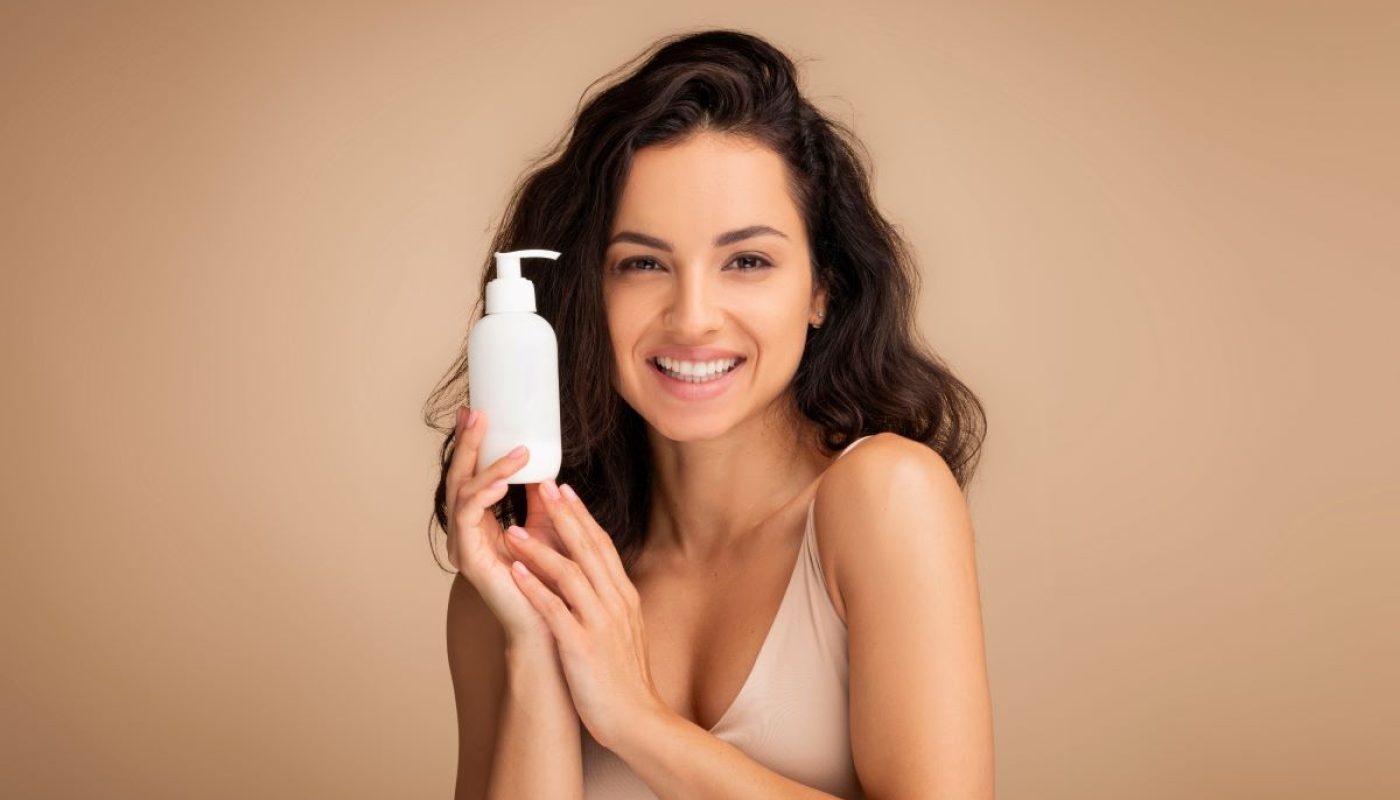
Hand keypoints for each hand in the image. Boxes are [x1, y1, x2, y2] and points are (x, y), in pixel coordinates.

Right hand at [444, 405, 566, 645]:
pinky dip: (483, 494)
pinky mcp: (468, 559)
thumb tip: (545, 464)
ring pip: (462, 492)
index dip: (471, 443)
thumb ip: (541, 497)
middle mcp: (465, 530)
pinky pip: (468, 518)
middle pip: (458, 476)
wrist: (551, 623)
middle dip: (468, 443)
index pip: (470, 473)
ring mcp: (463, 544)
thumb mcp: (548, 526)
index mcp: (480, 521)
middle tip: (476, 412)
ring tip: (514, 449)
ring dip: (487, 466)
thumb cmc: (549, 579)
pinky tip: (501, 480)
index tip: (475, 409)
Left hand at [501, 480, 665, 748]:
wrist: (638, 721)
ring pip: (569, 574)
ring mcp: (600, 623)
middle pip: (588, 549)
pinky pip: (555, 610)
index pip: (603, 546)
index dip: (582, 516)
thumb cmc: (625, 681)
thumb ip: (610, 602)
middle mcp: (615, 602)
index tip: (565, 490)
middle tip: (543, 485)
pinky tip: (514, 571)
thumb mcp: (624, 631)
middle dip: (564, 515)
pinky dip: (534, 588)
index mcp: (624, 597)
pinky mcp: (583, 646)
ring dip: (540, 548)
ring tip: (513, 527)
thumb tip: (597, 580)